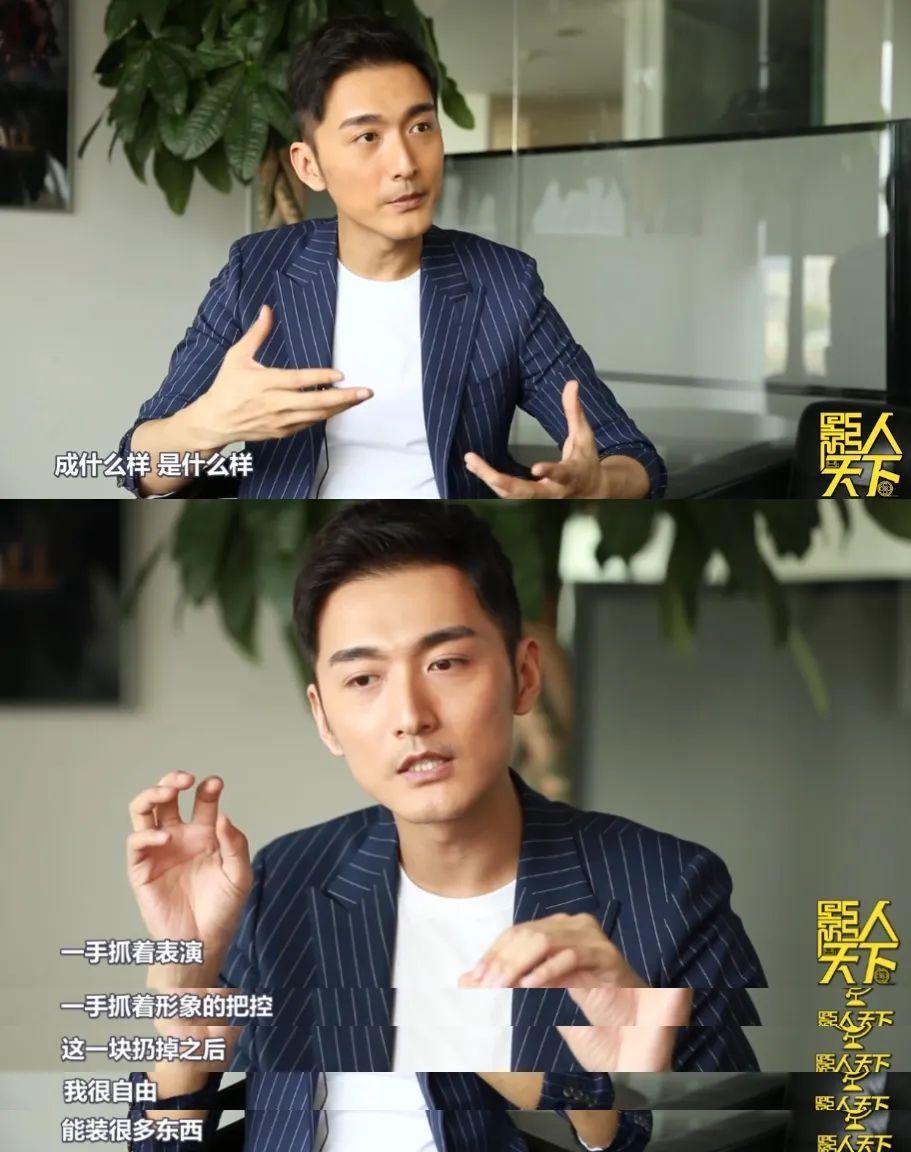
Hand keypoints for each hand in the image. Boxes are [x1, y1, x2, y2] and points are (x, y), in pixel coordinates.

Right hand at [126, 772, 251, 986]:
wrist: (203, 942)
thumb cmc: (222, 910)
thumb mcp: (239, 875)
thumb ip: (234, 845)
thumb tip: (223, 816)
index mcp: (204, 834)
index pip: (203, 801)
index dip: (207, 788)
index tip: (215, 783)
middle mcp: (179, 837)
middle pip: (167, 797)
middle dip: (173, 780)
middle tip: (186, 779)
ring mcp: (159, 850)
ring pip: (144, 811)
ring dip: (152, 794)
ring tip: (168, 791)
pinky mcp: (141, 868)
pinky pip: (136, 843)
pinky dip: (147, 834)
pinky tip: (166, 837)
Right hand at [189, 304, 372, 448]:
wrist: (215, 422)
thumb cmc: (226, 387)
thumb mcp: (237, 356)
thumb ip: (256, 334)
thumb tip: (267, 310)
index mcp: (265, 383)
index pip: (298, 381)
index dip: (320, 379)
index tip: (340, 374)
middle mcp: (276, 404)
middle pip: (316, 403)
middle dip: (344, 398)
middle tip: (366, 392)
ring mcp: (281, 421)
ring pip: (317, 416)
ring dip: (340, 407)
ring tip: (359, 399)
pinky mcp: (283, 432)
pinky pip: (310, 424)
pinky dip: (326, 416)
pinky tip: (340, 407)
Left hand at [458, 912, 691, 1071]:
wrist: (637, 1017)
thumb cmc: (587, 1001)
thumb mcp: (542, 989)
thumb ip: (509, 980)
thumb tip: (464, 980)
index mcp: (558, 926)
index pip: (516, 932)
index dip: (493, 953)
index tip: (474, 979)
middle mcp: (574, 924)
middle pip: (527, 934)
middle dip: (501, 961)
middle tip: (482, 987)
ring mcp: (592, 937)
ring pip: (545, 941)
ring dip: (518, 965)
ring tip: (500, 987)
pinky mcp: (606, 956)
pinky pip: (571, 957)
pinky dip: (547, 970)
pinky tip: (529, 986)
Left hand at [464, 380, 608, 498]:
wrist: (592, 491)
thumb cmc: (586, 460)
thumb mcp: (583, 435)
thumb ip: (575, 411)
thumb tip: (571, 383)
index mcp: (571, 475)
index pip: (561, 474)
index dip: (549, 472)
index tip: (536, 468)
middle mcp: (554, 492)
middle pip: (524, 492)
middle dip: (498, 479)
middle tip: (475, 462)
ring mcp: (541, 500)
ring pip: (511, 496)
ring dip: (489, 479)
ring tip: (470, 461)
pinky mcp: (530, 501)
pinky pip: (507, 495)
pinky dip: (491, 482)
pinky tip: (475, 468)